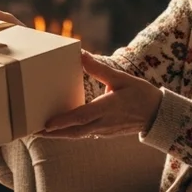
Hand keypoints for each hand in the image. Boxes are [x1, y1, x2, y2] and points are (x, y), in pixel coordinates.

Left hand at [40, 53, 162, 138]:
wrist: (157, 114)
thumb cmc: (140, 94)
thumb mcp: (121, 79)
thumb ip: (100, 69)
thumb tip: (82, 56)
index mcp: (107, 108)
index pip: (80, 117)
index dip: (62, 121)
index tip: (46, 124)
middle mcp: (103, 123)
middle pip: (74, 131)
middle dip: (53, 133)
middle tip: (33, 131)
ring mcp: (104, 130)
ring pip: (78, 135)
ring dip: (60, 135)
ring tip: (41, 132)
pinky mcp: (105, 133)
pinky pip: (84, 134)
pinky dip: (71, 133)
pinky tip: (61, 130)